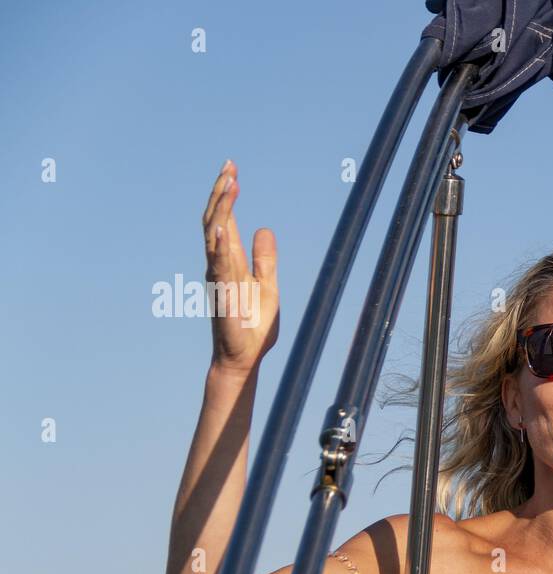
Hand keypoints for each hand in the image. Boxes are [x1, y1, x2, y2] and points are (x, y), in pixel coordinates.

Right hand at [202, 159, 279, 373]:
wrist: (244, 358)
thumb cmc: (252, 326)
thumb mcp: (267, 287)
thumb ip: (264, 260)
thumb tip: (264, 228)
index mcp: (230, 262)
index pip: (224, 221)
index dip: (226, 195)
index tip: (232, 169)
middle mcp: (218, 266)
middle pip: (214, 221)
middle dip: (221, 193)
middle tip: (229, 166)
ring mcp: (218, 278)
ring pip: (214, 237)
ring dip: (221, 210)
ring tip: (229, 184)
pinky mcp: (223, 294)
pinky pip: (219, 267)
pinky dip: (218, 246)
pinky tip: (222, 227)